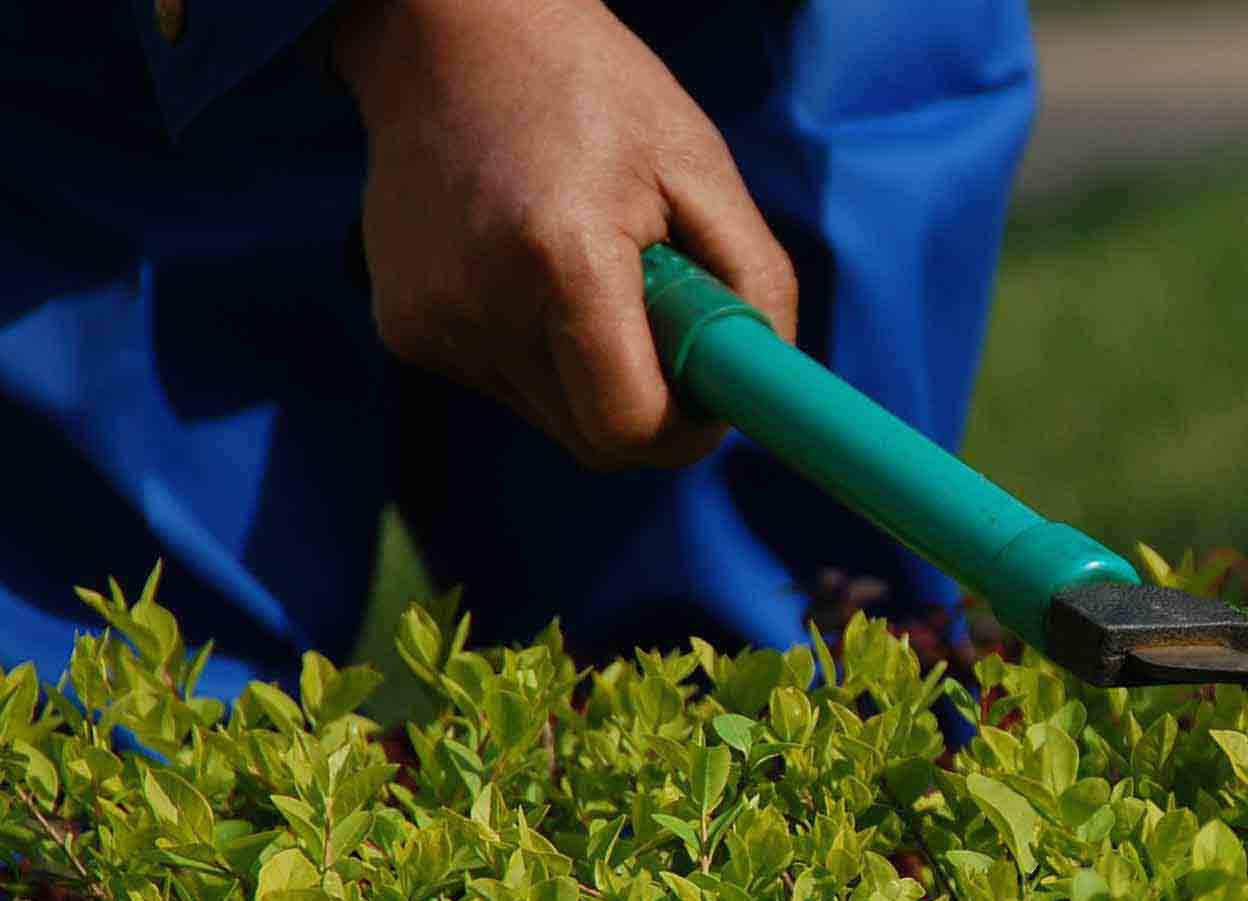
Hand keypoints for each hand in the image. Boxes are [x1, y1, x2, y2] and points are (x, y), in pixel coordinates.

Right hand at [332, 0, 796, 468]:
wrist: (450, 34)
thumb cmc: (591, 89)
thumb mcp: (701, 166)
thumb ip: (756, 283)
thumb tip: (768, 384)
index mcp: (561, 259)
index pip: (628, 427)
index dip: (686, 431)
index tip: (712, 397)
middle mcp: (480, 305)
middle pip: (592, 437)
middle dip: (645, 404)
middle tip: (664, 322)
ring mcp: (431, 322)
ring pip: (551, 416)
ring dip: (591, 374)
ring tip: (591, 271)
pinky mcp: (403, 328)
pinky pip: (505, 381)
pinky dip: (539, 350)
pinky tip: (532, 268)